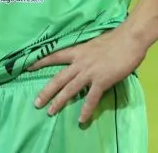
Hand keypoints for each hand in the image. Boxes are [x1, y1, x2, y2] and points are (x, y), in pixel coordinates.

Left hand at [30, 28, 145, 124]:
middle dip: (46, 91)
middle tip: (36, 103)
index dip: (40, 62)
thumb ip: (87, 52)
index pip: (54, 56)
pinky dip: (86, 109)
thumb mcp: (94, 42)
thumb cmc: (115, 39)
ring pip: (70, 89)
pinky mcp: (101, 80)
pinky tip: (81, 119)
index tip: (27, 67)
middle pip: (58, 78)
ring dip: (59, 101)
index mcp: (78, 51)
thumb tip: (86, 56)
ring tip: (50, 112)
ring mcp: (89, 72)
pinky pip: (91, 98)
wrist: (129, 39)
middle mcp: (80, 62)